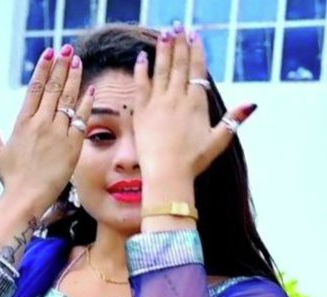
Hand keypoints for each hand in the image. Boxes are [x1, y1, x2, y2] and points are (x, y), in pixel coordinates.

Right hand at [0, 45, 93, 211]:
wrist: (27, 197)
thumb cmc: (10, 178)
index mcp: (23, 122)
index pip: (35, 88)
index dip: (43, 69)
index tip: (49, 54)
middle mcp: (41, 123)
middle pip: (54, 88)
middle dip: (62, 67)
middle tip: (68, 50)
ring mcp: (58, 133)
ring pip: (69, 100)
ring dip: (75, 78)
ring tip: (78, 62)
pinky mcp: (72, 146)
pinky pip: (82, 120)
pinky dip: (86, 104)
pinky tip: (90, 91)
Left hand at [133, 27, 256, 180]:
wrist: (167, 174)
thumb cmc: (193, 161)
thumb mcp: (218, 141)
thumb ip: (233, 120)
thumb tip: (252, 103)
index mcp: (196, 103)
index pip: (197, 70)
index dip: (196, 51)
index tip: (194, 36)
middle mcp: (177, 98)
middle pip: (179, 65)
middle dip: (179, 44)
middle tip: (178, 26)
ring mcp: (158, 104)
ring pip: (161, 70)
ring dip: (163, 50)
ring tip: (164, 33)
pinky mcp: (141, 113)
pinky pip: (141, 86)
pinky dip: (141, 70)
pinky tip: (141, 57)